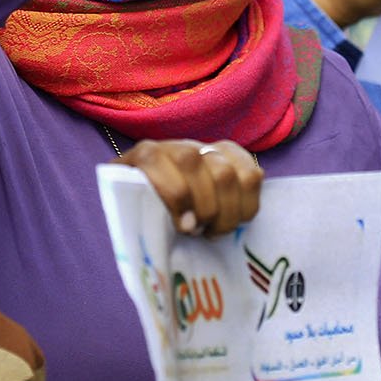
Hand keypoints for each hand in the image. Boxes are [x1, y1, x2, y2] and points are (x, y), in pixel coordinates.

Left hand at [117, 139, 263, 235]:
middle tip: (199, 231)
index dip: (174, 194)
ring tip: (214, 230)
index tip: (184, 227)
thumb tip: (132, 234)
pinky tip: (235, 218)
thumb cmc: (144, 211)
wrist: (160, 193)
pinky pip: (252, 174)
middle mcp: (175, 146)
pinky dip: (247, 203)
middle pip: (194, 164)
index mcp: (144, 156)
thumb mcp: (128, 211)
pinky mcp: (231, 156)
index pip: (155, 160)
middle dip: (204, 208)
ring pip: (227, 172)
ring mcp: (205, 148)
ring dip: (226, 211)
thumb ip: (129, 214)